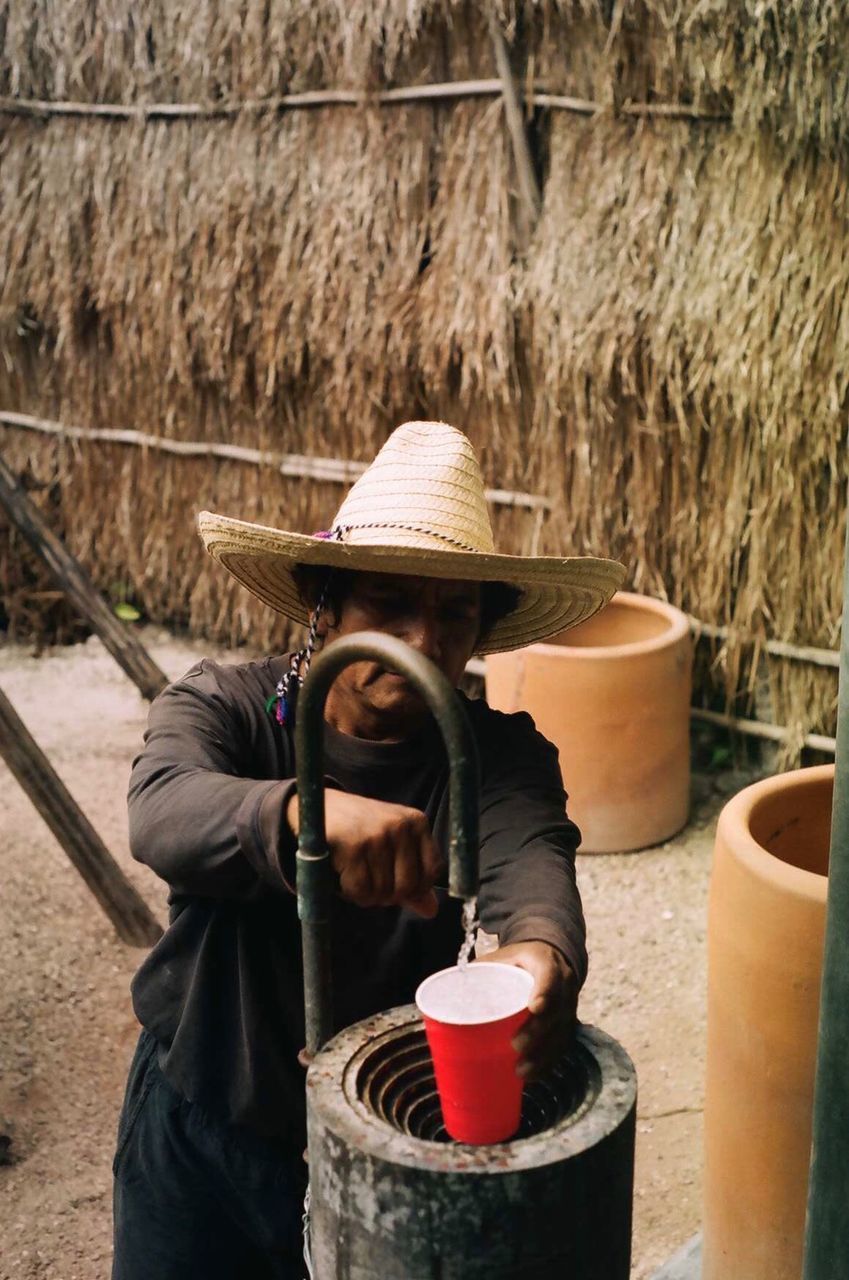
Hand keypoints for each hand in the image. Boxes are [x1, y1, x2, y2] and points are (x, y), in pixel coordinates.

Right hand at [286, 790, 441, 917]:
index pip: (432, 872)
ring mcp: (376, 834)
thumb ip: (414, 878)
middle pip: (407, 887)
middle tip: (371, 883)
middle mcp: (400, 825)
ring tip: (355, 876)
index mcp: (416, 822)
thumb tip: (431, 911)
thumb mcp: (393, 847)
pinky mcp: (353, 846)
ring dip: (366, 895)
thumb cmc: (361, 831)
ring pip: (382, 892)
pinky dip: (350, 893)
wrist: (318, 808)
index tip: (394, 881)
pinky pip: (360, 891)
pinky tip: (343, 876)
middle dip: (387, 895)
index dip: (413, 888)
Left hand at [475, 941, 577, 1079]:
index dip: (545, 991)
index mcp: (544, 962)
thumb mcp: (499, 958)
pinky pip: (562, 1046)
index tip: (533, 1008)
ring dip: (543, 1055)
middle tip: (516, 1046)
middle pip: (556, 1011)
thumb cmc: (516, 961)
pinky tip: (531, 1076)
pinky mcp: (567, 1025)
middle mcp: (562, 984)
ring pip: (561, 1033)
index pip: (549, 976)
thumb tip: (442, 996)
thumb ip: (477, 973)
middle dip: (538, 1031)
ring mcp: (568, 1006)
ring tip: (521, 1071)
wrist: (548, 958)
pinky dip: (547, 1063)